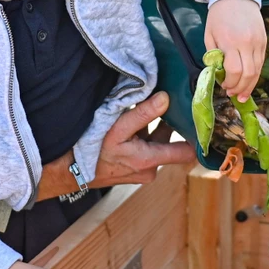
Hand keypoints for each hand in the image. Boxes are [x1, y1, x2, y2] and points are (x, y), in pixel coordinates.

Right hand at [35, 92, 195, 199]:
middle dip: (172, 122)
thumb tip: (166, 98)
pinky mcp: (135, 167)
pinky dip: (145, 133)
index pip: (187, 153)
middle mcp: (150, 169)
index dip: (196, 136)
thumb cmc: (91, 151)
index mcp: (150, 161)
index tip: (200, 117)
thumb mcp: (116, 129)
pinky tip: (137, 118)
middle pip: (172, 142)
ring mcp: (142, 169)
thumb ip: (142, 114)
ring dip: (155, 126)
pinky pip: (147, 146)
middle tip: (174, 99)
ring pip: (158, 142)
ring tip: (154, 103)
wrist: (68, 171)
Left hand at [205, 0, 265, 101]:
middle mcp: (247, 43)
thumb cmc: (219, 15)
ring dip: (250, 85)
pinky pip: (261, 63)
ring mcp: (258, 42)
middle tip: (233, 94)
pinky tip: (249, 81)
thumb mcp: (209, 35)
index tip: (224, 86)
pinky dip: (255, 74)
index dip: (230, 83)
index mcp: (231, 41)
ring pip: (258, 70)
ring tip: (242, 94)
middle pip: (248, 74)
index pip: (234, 70)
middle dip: (241, 88)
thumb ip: (213, 55)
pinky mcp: (264, 41)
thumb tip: (219, 73)